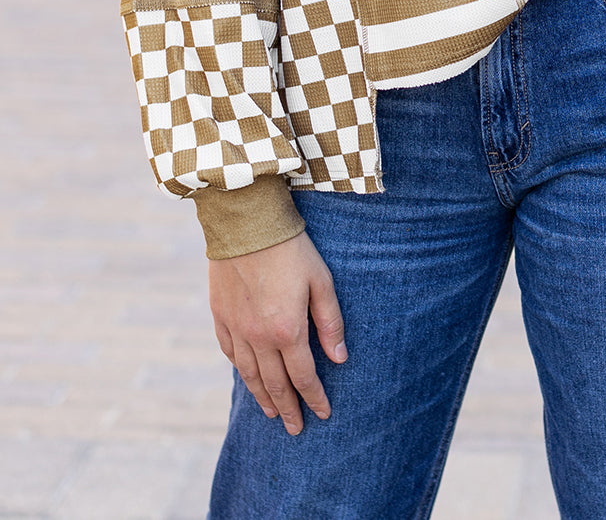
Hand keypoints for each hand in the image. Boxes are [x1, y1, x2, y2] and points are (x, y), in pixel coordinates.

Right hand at [208, 231, 346, 434]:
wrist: (246, 223)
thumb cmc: (290, 248)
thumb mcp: (321, 280)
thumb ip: (330, 322)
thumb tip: (339, 358)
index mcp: (286, 330)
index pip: (303, 376)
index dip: (314, 397)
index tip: (323, 413)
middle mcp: (258, 336)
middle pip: (275, 383)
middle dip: (288, 408)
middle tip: (295, 428)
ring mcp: (236, 327)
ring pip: (250, 374)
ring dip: (262, 397)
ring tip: (272, 413)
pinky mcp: (220, 315)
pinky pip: (229, 353)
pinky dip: (241, 370)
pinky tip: (248, 377)